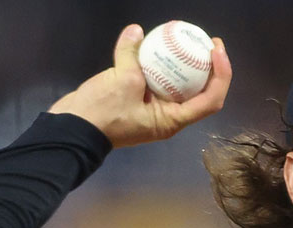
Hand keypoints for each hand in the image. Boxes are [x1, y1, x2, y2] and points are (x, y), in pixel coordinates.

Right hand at [48, 23, 231, 147]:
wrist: (71, 129)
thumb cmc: (102, 113)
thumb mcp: (122, 80)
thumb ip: (132, 55)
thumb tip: (136, 32)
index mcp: (172, 120)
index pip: (210, 101)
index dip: (221, 75)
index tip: (216, 50)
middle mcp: (168, 117)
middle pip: (200, 93)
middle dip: (208, 67)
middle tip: (207, 42)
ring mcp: (153, 110)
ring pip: (179, 86)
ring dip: (186, 65)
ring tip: (187, 41)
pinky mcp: (139, 102)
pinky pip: (157, 81)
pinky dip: (161, 64)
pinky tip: (158, 46)